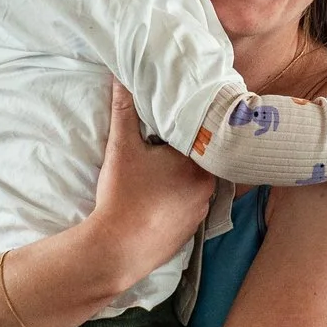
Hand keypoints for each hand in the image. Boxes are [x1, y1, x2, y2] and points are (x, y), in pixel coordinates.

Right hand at [87, 82, 214, 288]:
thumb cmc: (123, 194)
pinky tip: (159, 199)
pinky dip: (178, 201)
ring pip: (196, 185)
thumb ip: (124, 110)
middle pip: (200, 160)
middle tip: (162, 146)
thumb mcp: (121, 148)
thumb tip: (121, 78)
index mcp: (198, 162)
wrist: (118, 248)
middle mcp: (208, 187)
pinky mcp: (191, 231)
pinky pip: (189, 207)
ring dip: (181, 178)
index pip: (200, 135)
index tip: (174, 121)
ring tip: (159, 173)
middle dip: (183, 153)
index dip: (186, 127)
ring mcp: (201, 212)